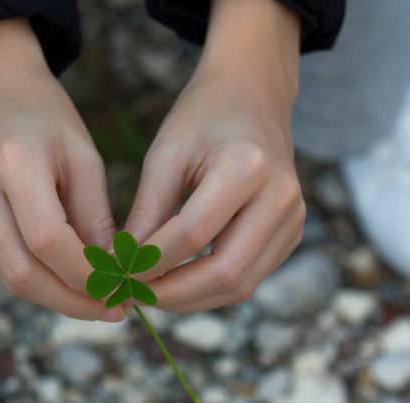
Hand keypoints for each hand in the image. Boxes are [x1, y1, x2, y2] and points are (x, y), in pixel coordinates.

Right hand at [0, 19, 123, 321]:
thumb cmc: (44, 115)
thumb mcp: (83, 155)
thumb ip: (96, 216)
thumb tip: (112, 274)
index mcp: (13, 163)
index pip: (47, 241)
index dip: (86, 276)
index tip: (122, 292)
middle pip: (21, 273)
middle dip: (72, 302)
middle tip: (113, 311)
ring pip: (8, 276)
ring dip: (55, 296)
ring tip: (97, 299)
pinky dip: (36, 277)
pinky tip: (65, 277)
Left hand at [125, 0, 305, 313]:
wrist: (253, 96)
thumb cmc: (202, 119)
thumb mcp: (164, 156)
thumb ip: (146, 213)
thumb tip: (121, 267)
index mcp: (248, 167)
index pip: (193, 235)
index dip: (151, 263)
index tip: (115, 274)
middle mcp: (281, 197)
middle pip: (226, 272)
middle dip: (173, 294)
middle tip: (131, 296)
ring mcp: (294, 219)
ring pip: (241, 285)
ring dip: (192, 299)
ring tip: (150, 294)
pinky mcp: (292, 234)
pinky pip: (251, 278)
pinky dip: (211, 290)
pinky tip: (178, 284)